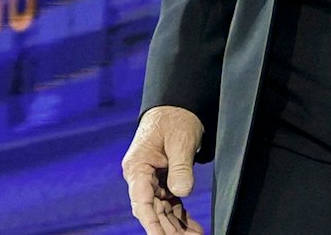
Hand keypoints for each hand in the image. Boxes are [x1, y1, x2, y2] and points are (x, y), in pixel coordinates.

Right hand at [121, 105, 205, 233]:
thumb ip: (181, 167)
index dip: (151, 223)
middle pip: (153, 210)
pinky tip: (193, 229)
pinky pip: (170, 204)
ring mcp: (152, 180)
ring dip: (175, 227)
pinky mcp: (163, 181)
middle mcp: (141, 176)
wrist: (176, 107)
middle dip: (168, 229)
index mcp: (137, 166)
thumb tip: (181, 192)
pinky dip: (181, 217)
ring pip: (162, 210)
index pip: (142, 201)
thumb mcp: (180, 140)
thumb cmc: (175, 119)